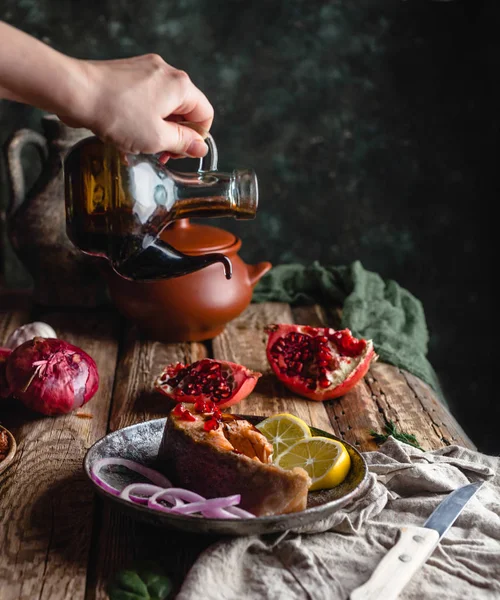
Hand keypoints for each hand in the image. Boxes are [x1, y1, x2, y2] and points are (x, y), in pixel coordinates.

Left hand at [59, 54, 213, 156]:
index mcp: (180, 86)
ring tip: (140, 145)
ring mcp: (145, 70)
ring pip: (163, 106)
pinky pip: (145, 99)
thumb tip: (201, 146)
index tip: (181, 152)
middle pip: (184, 109)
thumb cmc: (117, 114)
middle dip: (174, 134)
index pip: (205, 114)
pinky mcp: (128, 74)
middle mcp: (166, 72)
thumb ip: (183, 143)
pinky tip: (127, 132)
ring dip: (157, 128)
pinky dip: (141, 118)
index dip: (197, 138)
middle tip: (160, 153)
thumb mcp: (157, 138)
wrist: (75, 92)